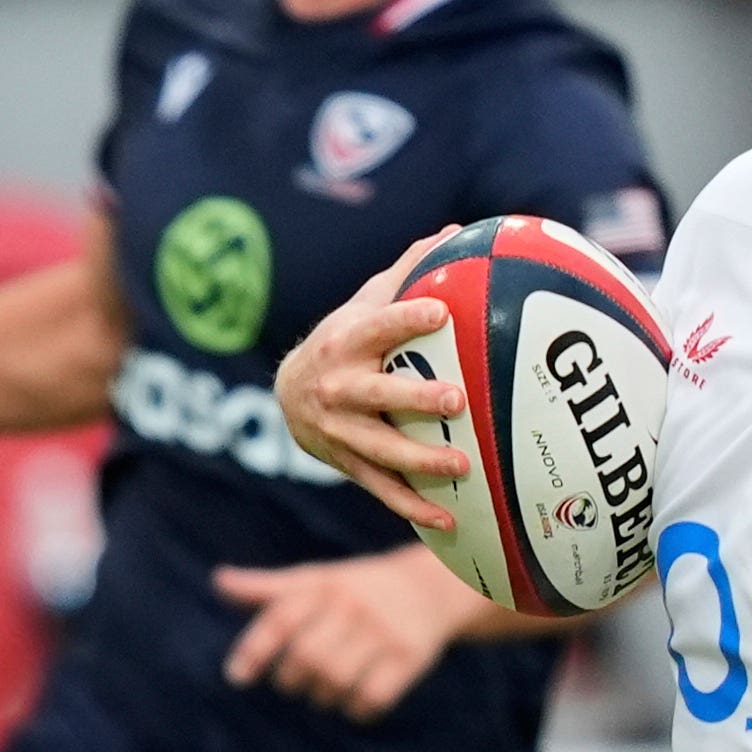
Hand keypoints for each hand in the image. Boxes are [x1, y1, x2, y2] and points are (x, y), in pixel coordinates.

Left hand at [217, 547, 475, 718]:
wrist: (432, 588)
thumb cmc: (358, 589)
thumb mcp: (316, 580)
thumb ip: (267, 588)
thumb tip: (218, 581)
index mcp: (325, 585)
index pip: (282, 617)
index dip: (255, 648)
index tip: (237, 678)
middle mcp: (354, 606)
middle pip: (308, 657)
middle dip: (292, 679)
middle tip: (293, 682)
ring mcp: (385, 632)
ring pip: (336, 680)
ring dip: (322, 697)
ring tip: (324, 691)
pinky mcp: (411, 657)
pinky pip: (372, 697)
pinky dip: (356, 709)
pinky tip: (354, 702)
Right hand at [272, 244, 470, 530]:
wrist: (289, 396)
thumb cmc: (345, 341)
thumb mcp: (365, 303)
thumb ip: (408, 272)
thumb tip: (456, 232)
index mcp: (346, 342)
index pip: (378, 326)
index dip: (406, 318)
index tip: (439, 312)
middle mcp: (338, 387)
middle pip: (377, 393)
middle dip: (415, 396)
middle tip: (456, 398)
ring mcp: (340, 430)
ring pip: (381, 447)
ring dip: (420, 458)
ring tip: (461, 465)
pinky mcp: (348, 464)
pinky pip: (383, 488)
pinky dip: (413, 506)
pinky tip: (449, 519)